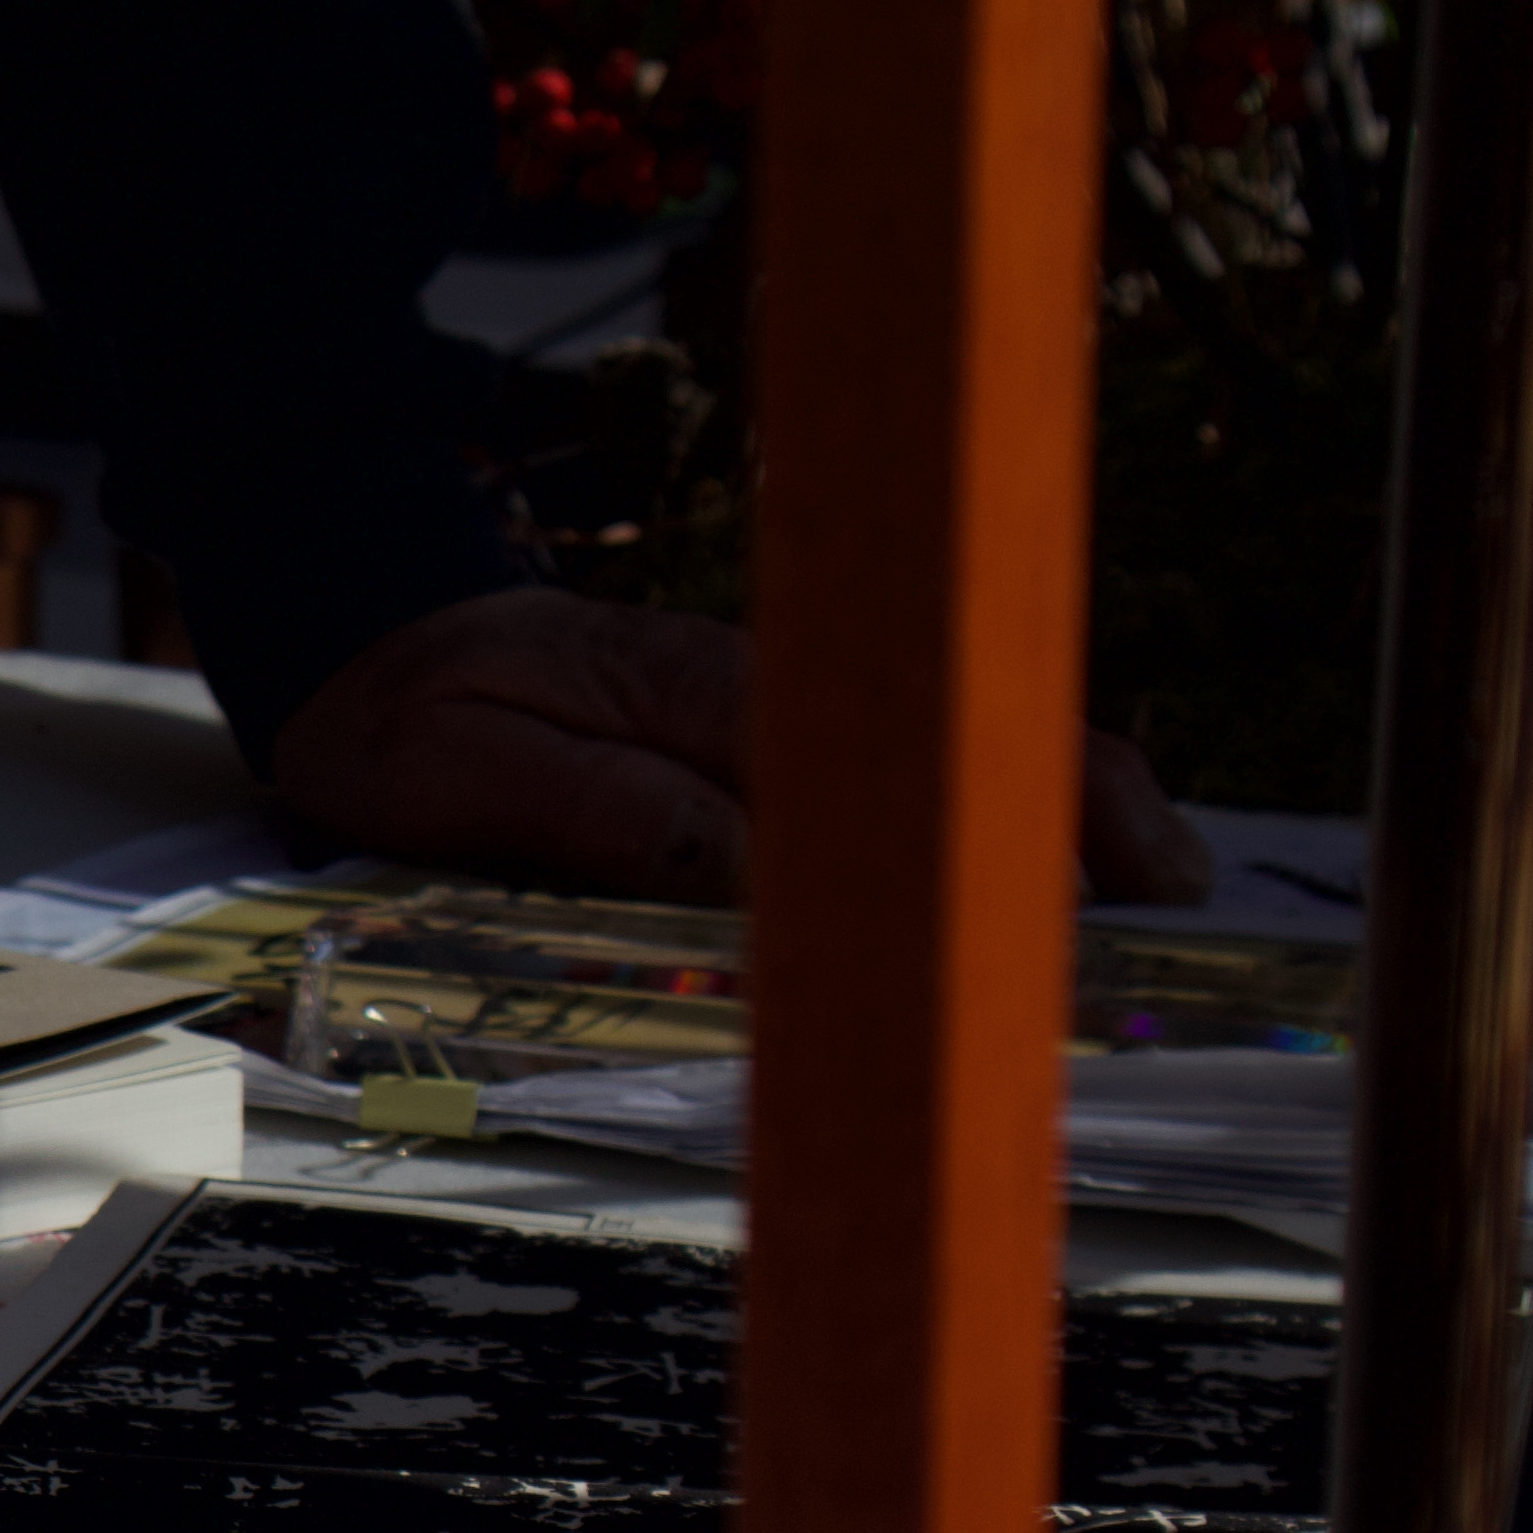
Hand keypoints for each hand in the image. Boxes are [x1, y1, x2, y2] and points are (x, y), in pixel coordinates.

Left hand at [264, 587, 1214, 907]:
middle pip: (946, 734)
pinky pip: (891, 760)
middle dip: (1068, 802)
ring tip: (1150, 885)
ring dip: (1043, 804)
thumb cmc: (403, 718)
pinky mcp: (757, 730)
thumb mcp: (464, 777)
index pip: (873, 758)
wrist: (360, 638)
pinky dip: (973, 804)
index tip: (1067, 893)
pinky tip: (1036, 861)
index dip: (981, 819)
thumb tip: (749, 864)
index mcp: (699, 695)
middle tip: (1171, 893)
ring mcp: (768, 704)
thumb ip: (599, 815)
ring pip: (937, 744)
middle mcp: (760, 686)